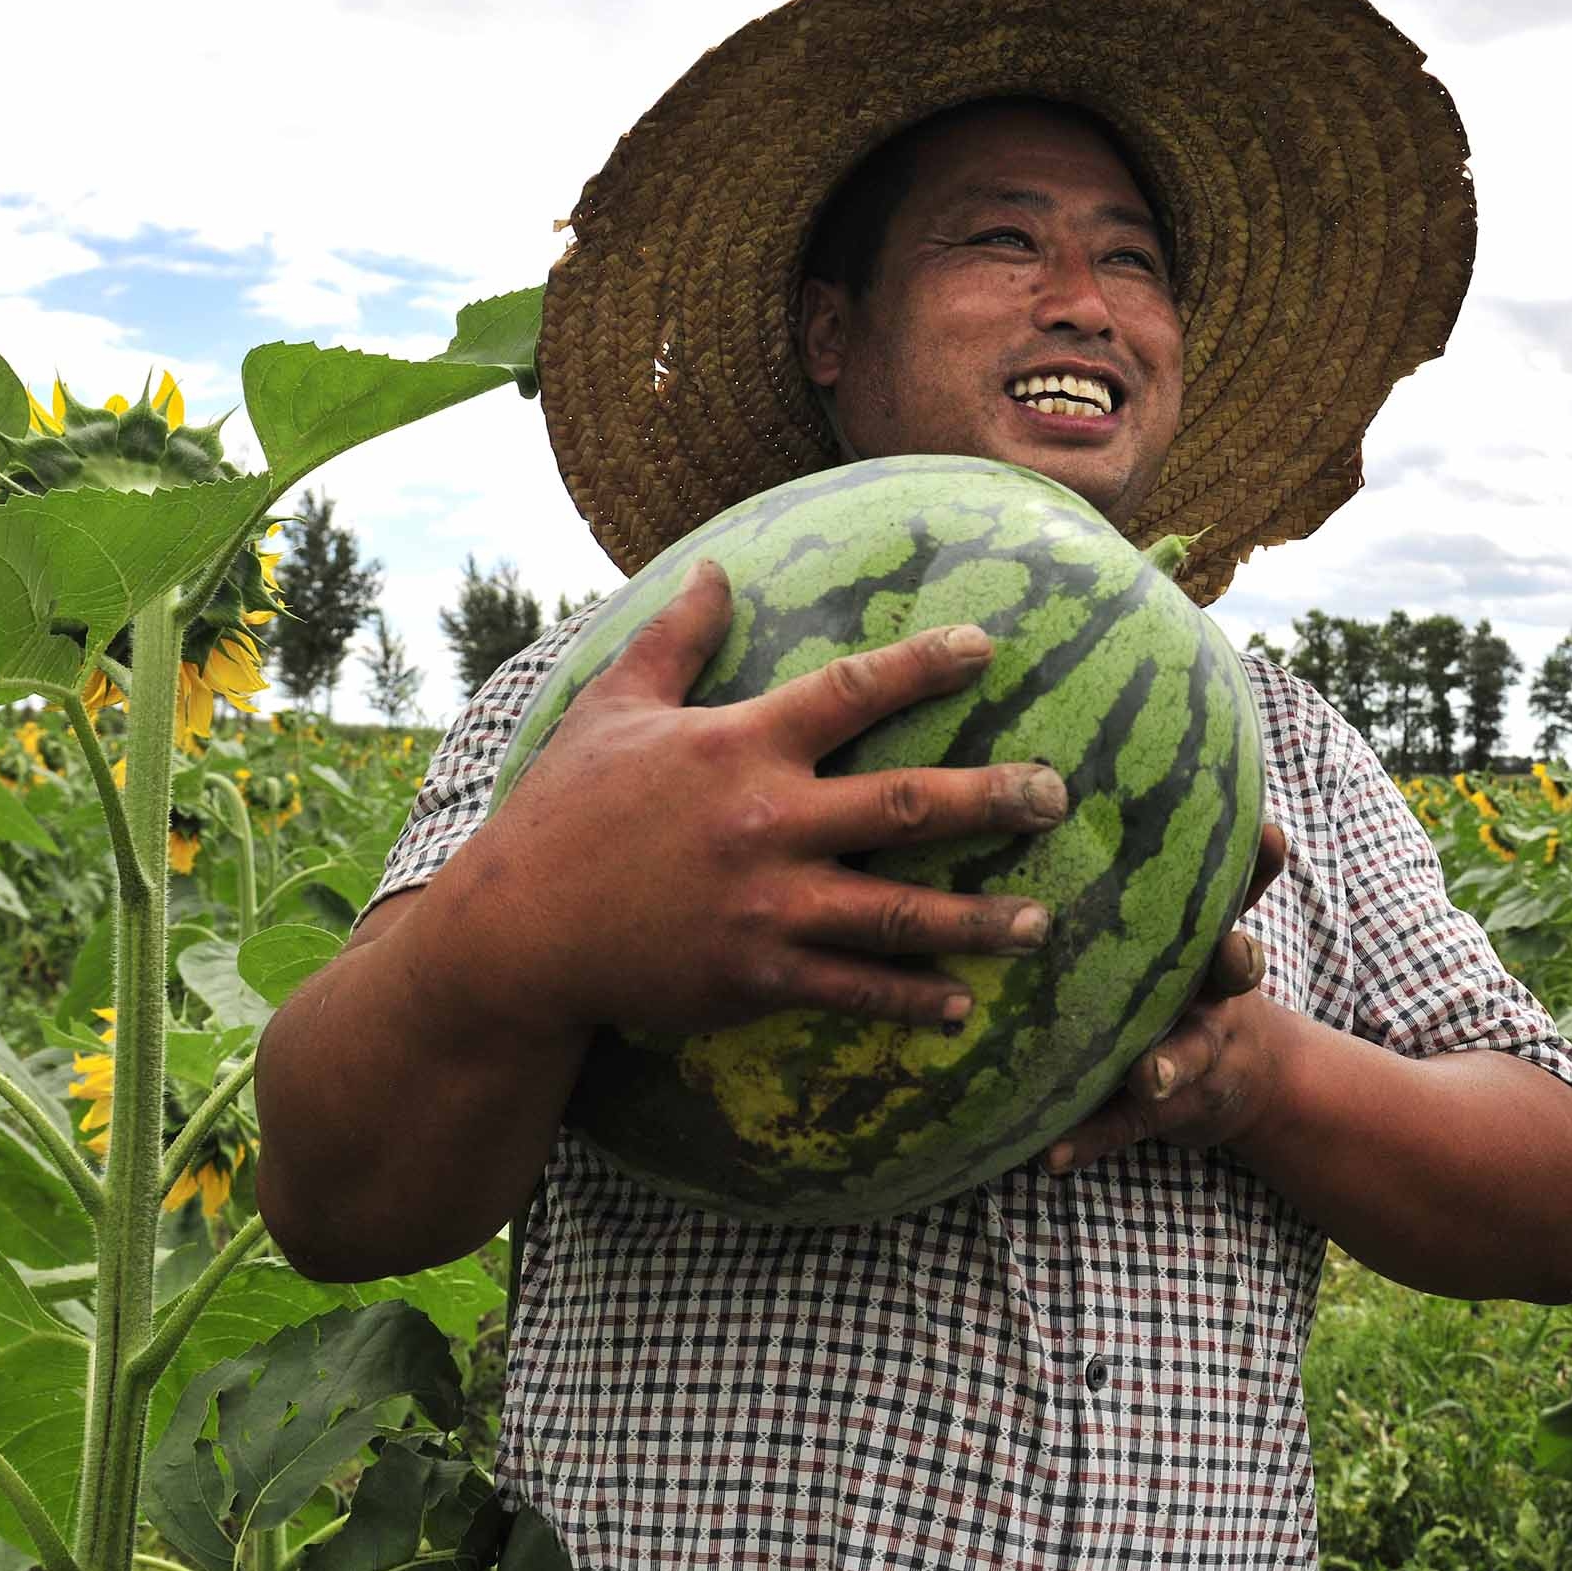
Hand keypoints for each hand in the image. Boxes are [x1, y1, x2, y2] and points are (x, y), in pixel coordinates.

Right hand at [437, 559, 1068, 1043]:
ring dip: (976, 919)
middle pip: (906, 805)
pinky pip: (851, 988)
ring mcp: (767, 906)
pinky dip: (908, 997)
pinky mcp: (755, 976)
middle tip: (1056, 796)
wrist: (515, 933)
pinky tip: (958, 1002)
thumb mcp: (613, 708)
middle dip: (992, 800)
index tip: (986, 647)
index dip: (923, 665)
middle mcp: (767, 822)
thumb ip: (676, 637)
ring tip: (1039, 921)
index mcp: (739, 746)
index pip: (851, 691)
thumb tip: (717, 568)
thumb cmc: (564, 812)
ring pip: (898, 912)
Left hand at [1044, 824, 1290, 1175]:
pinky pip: (1120, 1129)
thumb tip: (1088, 728)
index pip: (1244, 889)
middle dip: (1237, 963)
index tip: (1274, 834)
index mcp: (1211, 939)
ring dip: (1170, 1065)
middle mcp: (1212, 993)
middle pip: (1234, 971)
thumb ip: (1162, 850)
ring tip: (1150, 1075)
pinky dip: (1089, 1139)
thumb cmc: (1185, 969)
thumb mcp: (1189, 915)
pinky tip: (1051, 1156)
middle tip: (1238, 959)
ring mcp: (1192, 1052)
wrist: (1240, 1078)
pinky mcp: (1159, 1112)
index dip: (1261, 863)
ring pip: (1185, 1058)